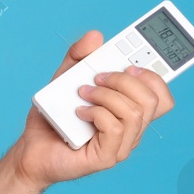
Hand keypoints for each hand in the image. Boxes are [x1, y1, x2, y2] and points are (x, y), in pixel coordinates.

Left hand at [11, 30, 173, 188]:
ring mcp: (121, 144)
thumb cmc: (54, 117)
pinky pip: (116, 127)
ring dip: (107, 95)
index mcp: (129, 110)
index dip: (156, 76)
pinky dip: (97, 112)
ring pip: (135, 112)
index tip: (132, 62)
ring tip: (83, 94)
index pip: (161, 95)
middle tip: (97, 78)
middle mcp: (132, 128)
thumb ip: (78, 55)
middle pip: (153, 100)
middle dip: (125, 80)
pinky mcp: (107, 156)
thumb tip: (95, 37)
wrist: (32, 147)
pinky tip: (79, 112)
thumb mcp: (63, 78)